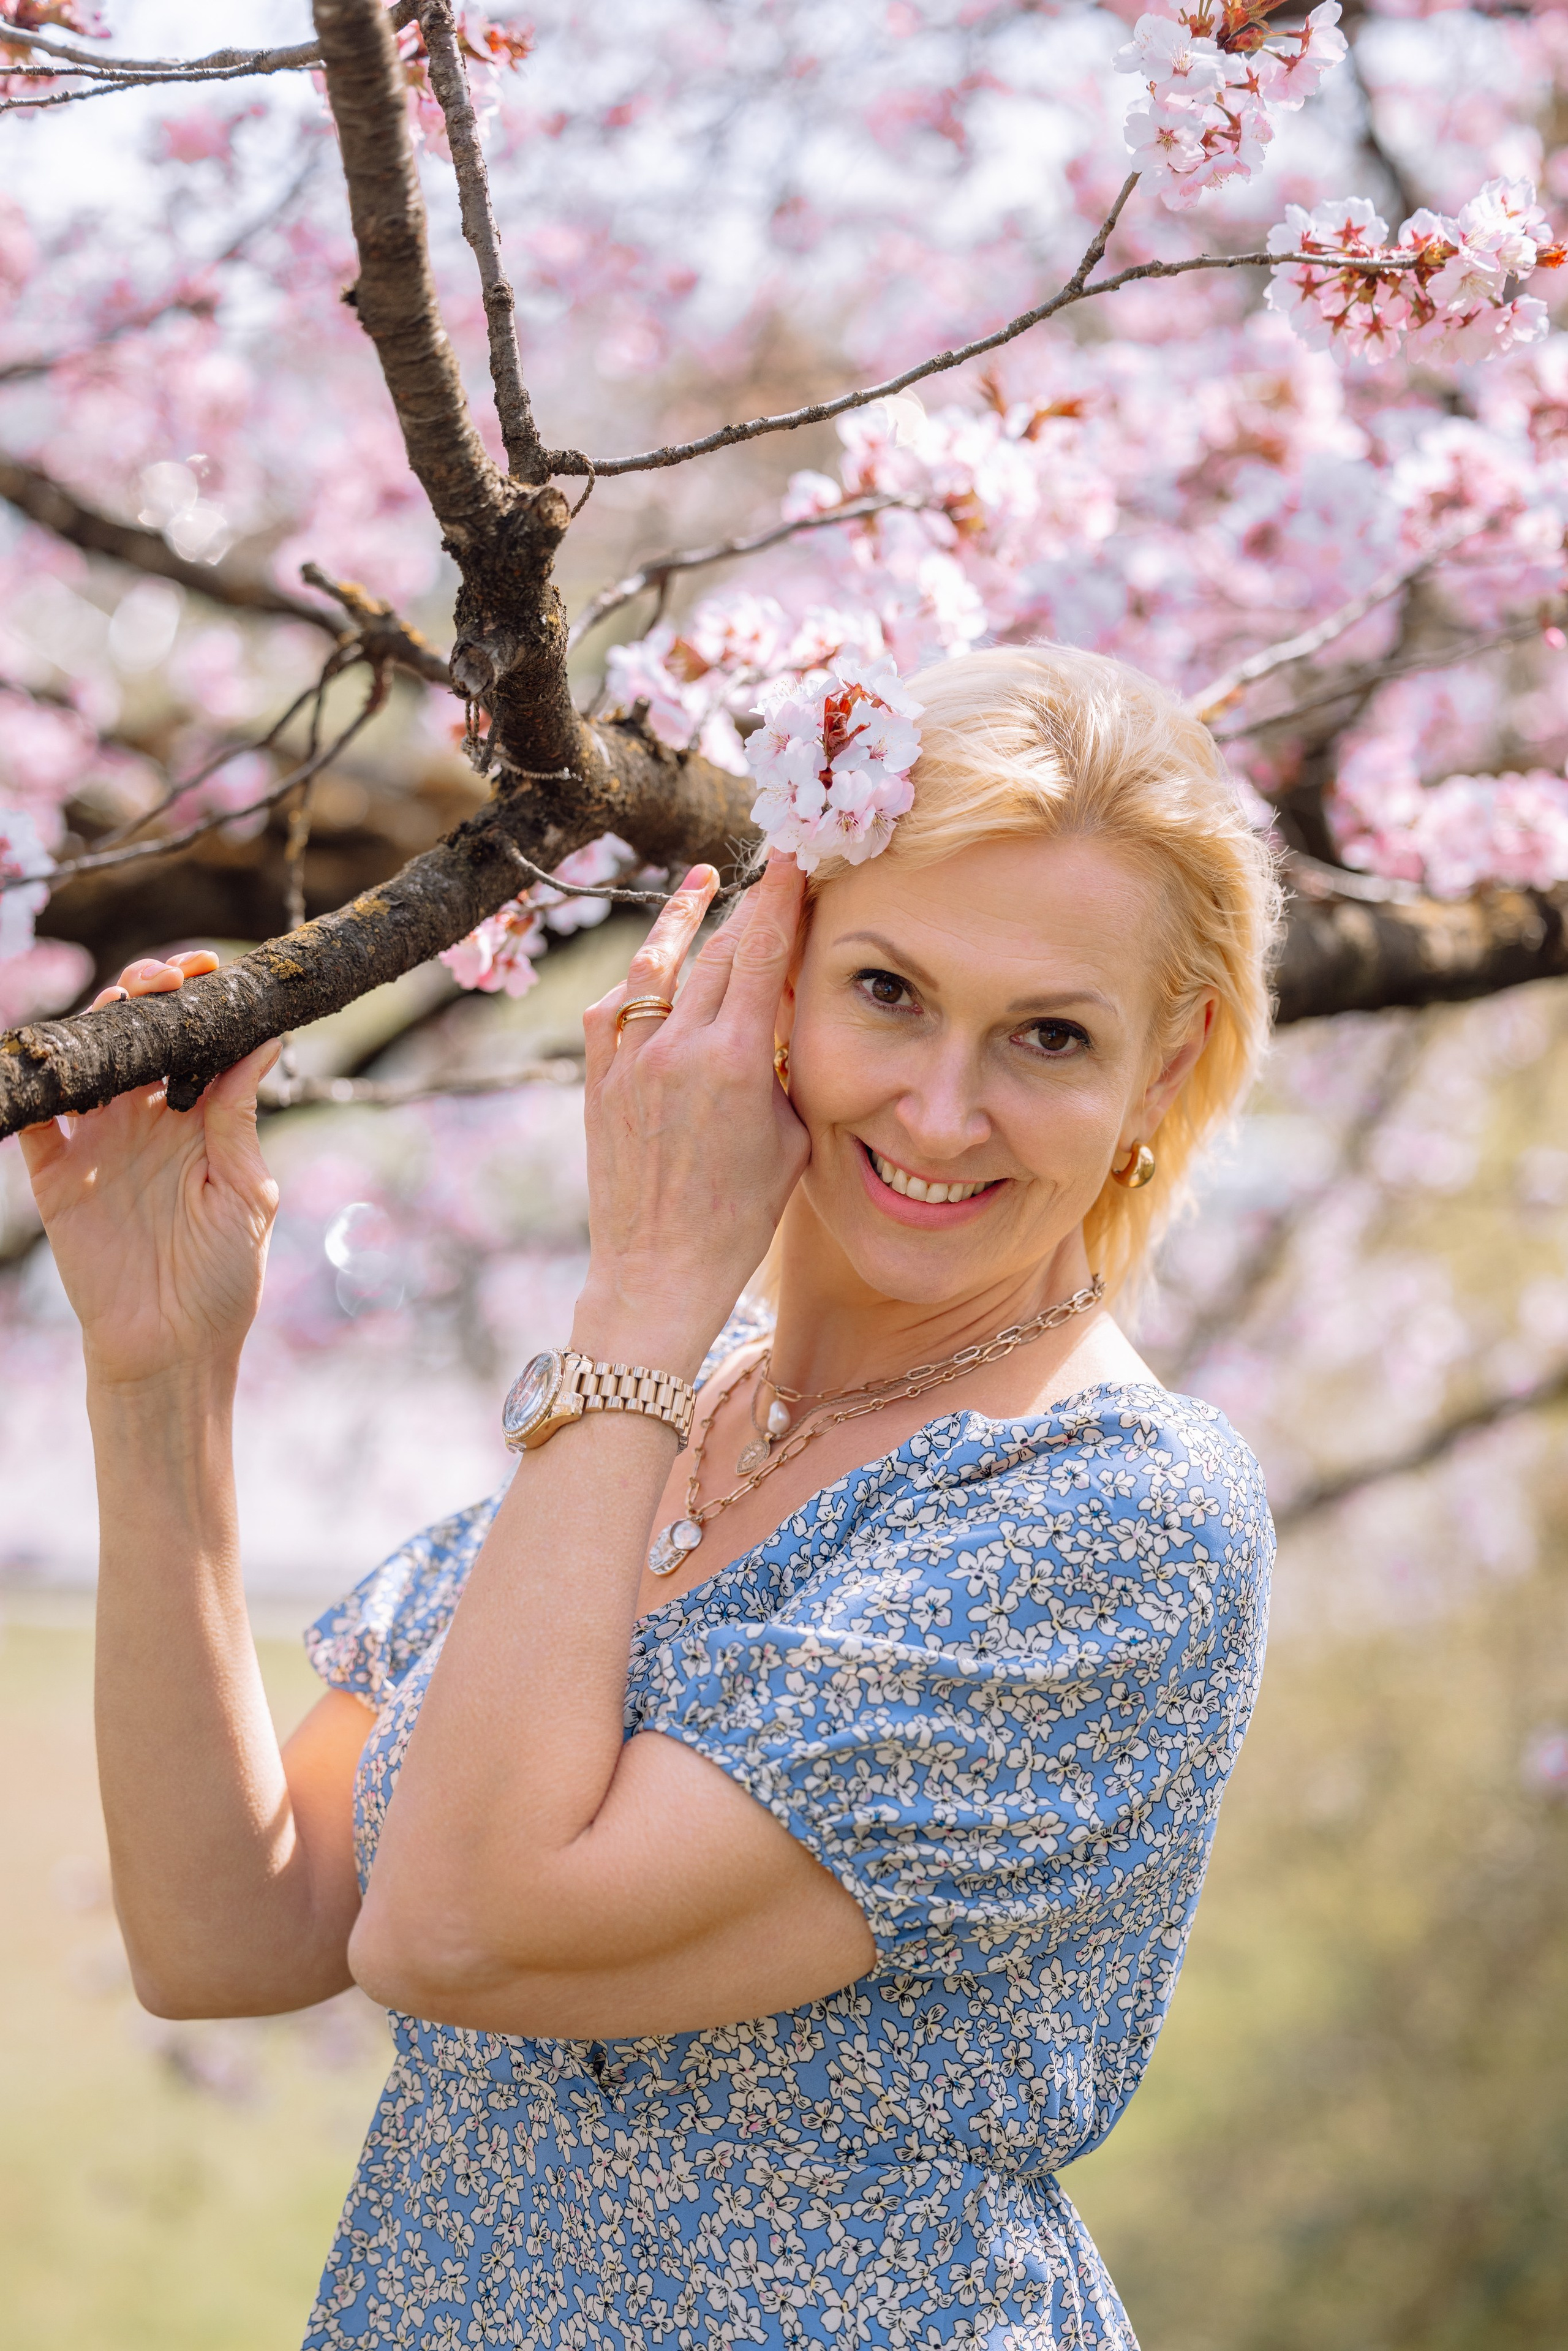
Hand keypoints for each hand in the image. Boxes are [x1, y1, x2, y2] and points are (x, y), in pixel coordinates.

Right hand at [18, 952, 281, 1390]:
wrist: (171, 1350)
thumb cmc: (223, 1281)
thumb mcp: (247, 1194)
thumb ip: (240, 1118)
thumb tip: (267, 1041)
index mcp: (199, 1123)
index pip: (194, 1045)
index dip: (198, 1003)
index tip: (209, 969)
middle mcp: (145, 1124)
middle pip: (137, 1039)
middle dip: (145, 995)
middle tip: (162, 979)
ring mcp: (98, 1145)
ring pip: (88, 1065)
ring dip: (97, 1024)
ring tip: (119, 1002)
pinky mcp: (57, 1174)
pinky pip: (35, 1117)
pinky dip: (35, 1083)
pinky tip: (50, 1053)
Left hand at [574, 855, 807, 1372]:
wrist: (659, 1270)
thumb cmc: (739, 1217)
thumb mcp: (790, 1138)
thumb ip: (785, 1067)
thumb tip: (784, 1015)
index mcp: (734, 1062)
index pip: (762, 953)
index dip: (781, 897)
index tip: (795, 856)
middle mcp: (676, 1049)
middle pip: (717, 951)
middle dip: (748, 905)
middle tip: (770, 869)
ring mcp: (629, 1062)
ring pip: (658, 968)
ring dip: (682, 922)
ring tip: (701, 884)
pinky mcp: (598, 1082)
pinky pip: (614, 1010)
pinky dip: (638, 982)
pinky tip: (654, 968)